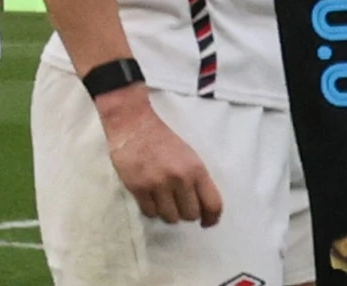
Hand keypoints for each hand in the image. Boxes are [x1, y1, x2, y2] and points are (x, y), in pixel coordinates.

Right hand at [95, 86, 223, 225]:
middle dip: (186, 213)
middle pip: (191, 215)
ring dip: (169, 213)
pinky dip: (152, 210)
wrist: (133, 124)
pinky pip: (150, 213)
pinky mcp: (138, 188)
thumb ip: (197, 180)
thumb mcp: (189, 156)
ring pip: (171, 218)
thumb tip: (203, 207)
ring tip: (164, 201)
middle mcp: (179, 179)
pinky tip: (150, 199)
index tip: (206, 223)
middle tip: (179, 205)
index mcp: (196, 169)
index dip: (211, 218)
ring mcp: (158, 184)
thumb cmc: (163, 139)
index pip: (213, 204)